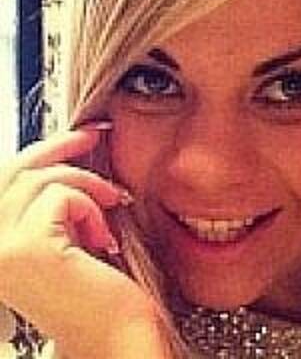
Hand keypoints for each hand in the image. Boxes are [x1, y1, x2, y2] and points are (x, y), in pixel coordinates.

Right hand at [0, 125, 161, 357]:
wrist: (119, 334)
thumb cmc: (100, 291)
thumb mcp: (68, 236)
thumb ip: (54, 205)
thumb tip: (65, 157)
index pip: (3, 183)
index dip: (40, 152)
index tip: (78, 135)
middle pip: (13, 171)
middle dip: (60, 145)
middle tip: (96, 135)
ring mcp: (0, 249)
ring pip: (41, 179)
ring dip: (88, 186)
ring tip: (112, 208)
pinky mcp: (26, 250)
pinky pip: (62, 196)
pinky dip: (92, 208)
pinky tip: (103, 238)